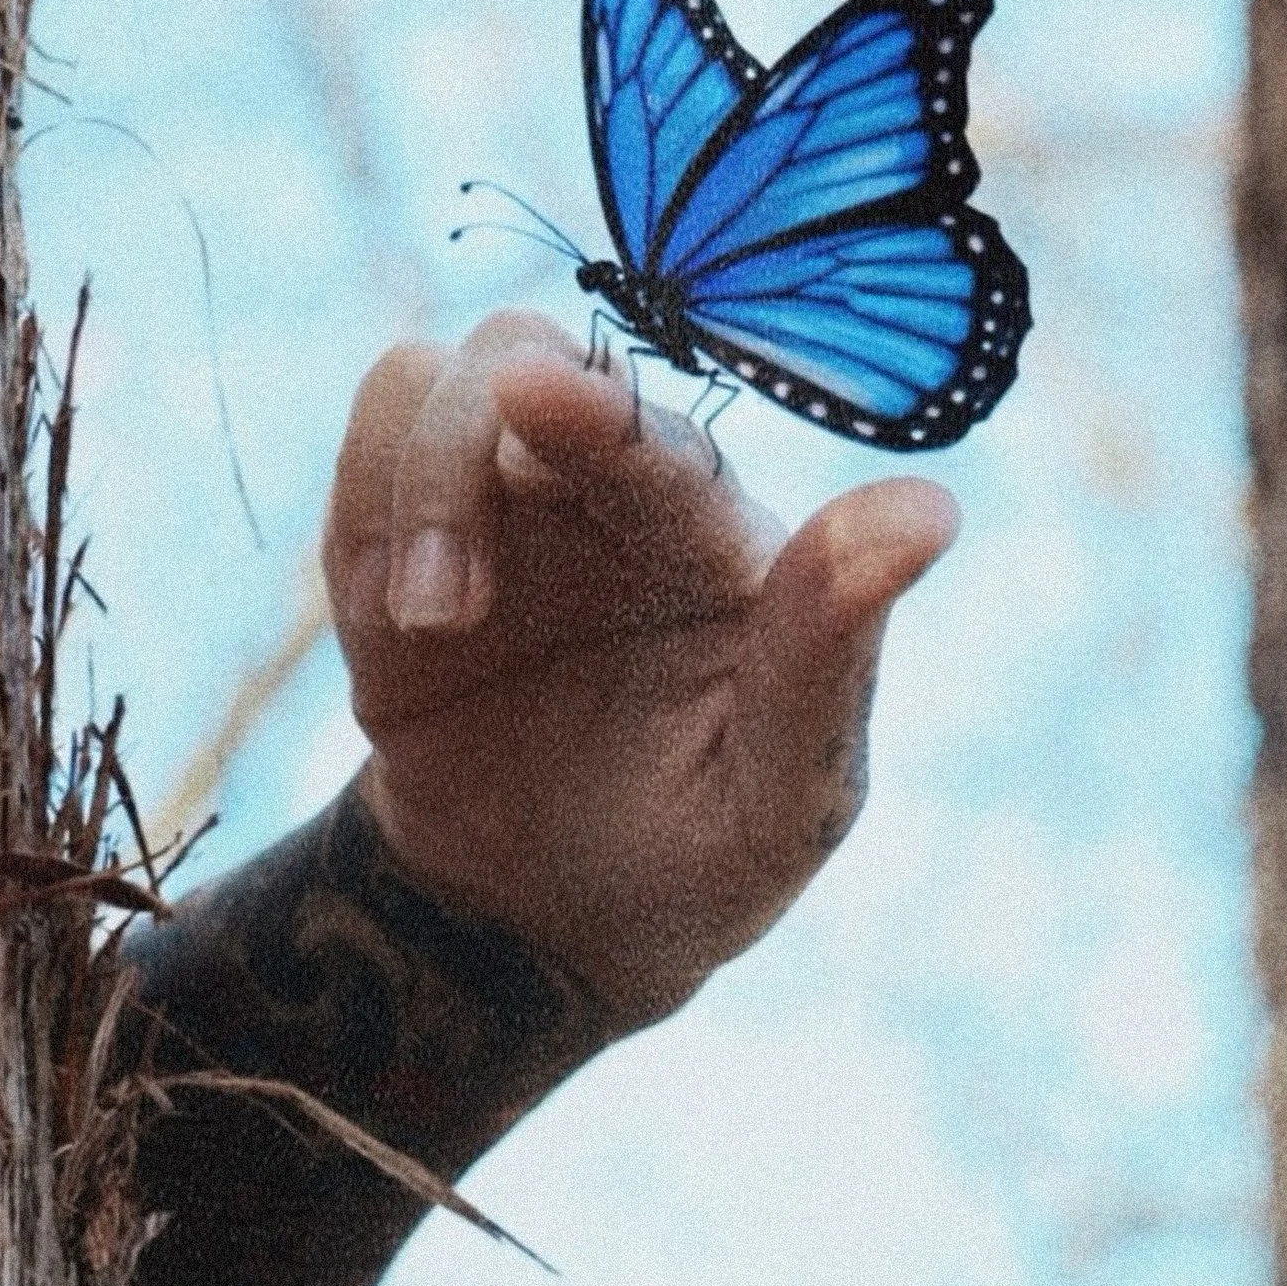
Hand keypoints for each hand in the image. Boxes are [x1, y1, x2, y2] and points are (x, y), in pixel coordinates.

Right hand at [323, 312, 959, 1024]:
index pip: (652, 438)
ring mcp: (500, 510)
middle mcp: (610, 493)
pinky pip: (355, 473)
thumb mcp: (784, 797)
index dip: (595, 410)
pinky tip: (396, 632)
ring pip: (418, 384)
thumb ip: (829, 657)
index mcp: (719, 537)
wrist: (553, 927)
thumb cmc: (704, 859)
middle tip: (441, 610)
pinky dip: (356, 525)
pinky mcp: (396, 551)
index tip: (534, 398)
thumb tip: (931, 512)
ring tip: (424, 626)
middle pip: (518, 358)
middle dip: (457, 452)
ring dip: (400, 488)